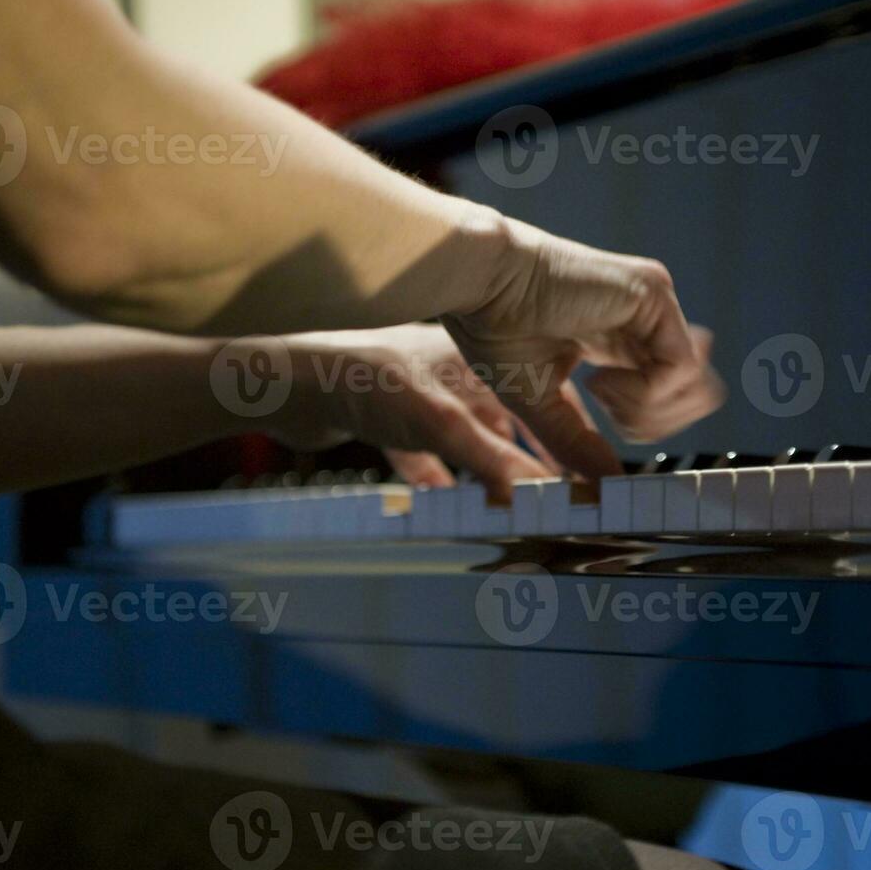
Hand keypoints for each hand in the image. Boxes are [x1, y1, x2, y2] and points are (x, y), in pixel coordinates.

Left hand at [269, 325, 555, 498]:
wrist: (280, 382)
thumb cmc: (360, 383)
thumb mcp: (440, 424)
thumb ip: (492, 461)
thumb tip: (543, 496)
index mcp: (478, 366)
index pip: (540, 401)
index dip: (569, 439)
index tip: (591, 476)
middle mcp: (451, 376)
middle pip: (508, 421)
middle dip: (532, 459)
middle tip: (558, 493)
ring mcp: (415, 397)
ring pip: (466, 440)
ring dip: (486, 472)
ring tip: (509, 504)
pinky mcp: (381, 421)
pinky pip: (419, 455)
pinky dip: (433, 478)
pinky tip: (438, 499)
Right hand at [445, 212, 724, 477]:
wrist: (483, 288)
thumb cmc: (495, 332)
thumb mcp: (540, 404)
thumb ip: (578, 443)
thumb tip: (610, 484)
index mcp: (622, 336)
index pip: (670, 391)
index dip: (646, 422)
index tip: (607, 419)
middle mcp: (646, 317)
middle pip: (696, 393)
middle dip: (651, 422)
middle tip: (605, 407)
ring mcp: (653, 303)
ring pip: (695, 385)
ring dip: (644, 407)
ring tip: (598, 388)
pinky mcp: (654, 294)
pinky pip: (680, 369)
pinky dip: (641, 391)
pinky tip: (598, 376)